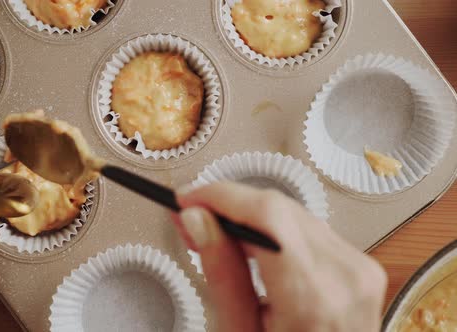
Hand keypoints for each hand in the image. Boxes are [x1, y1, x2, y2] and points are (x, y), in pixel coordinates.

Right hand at [175, 182, 386, 331]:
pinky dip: (274, 227)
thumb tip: (198, 220)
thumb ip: (221, 273)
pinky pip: (308, 226)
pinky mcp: (360, 264)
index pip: (267, 214)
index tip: (190, 199)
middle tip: (193, 219)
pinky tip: (251, 243)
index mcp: (314, 297)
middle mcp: (345, 275)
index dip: (222, 196)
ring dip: (249, 215)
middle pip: (277, 207)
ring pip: (291, 211)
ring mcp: (358, 268)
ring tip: (217, 234)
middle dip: (229, 205)